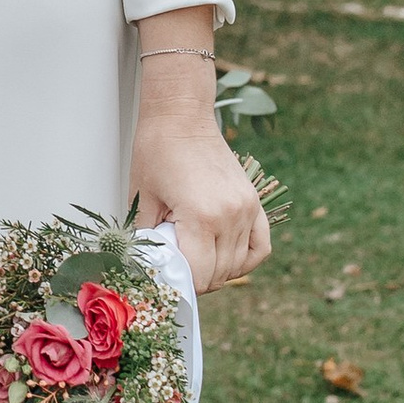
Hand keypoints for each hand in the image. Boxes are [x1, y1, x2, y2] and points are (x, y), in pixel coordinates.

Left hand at [130, 14, 269, 292]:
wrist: (181, 116)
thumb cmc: (156, 152)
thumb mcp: (142, 199)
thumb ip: (150, 239)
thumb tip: (151, 269)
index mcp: (201, 216)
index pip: (199, 274)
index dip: (182, 286)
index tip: (167, 283)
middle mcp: (230, 215)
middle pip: (220, 273)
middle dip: (197, 281)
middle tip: (177, 273)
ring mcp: (247, 208)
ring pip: (240, 263)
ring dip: (219, 272)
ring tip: (197, 264)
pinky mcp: (253, 201)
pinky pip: (261, 246)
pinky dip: (246, 259)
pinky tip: (227, 259)